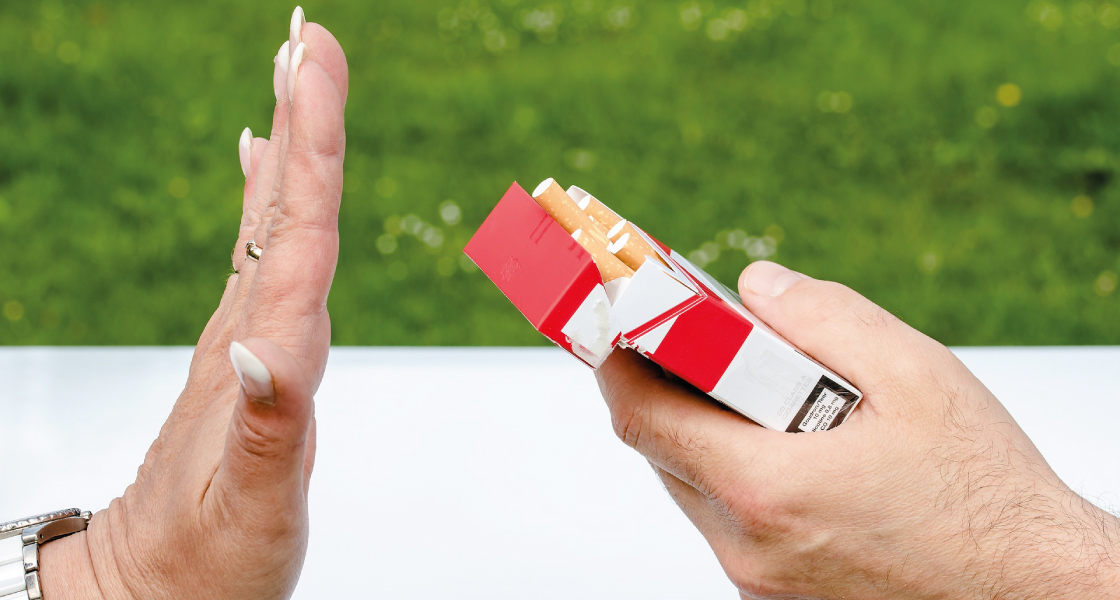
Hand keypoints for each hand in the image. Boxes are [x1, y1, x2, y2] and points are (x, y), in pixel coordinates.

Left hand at [38, 8, 347, 599]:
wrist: (148, 589)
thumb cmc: (207, 564)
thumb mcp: (248, 512)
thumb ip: (266, 429)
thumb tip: (268, 346)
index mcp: (261, 356)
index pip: (294, 231)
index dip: (311, 143)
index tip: (313, 64)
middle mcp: (248, 332)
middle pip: (280, 206)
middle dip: (301, 115)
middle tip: (309, 38)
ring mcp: (241, 338)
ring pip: (271, 220)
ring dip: (289, 141)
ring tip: (297, 76)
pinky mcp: (242, 353)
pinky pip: (261, 253)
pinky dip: (269, 197)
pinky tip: (264, 166)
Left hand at [597, 261, 1119, 598]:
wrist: (1033, 588)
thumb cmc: (983, 493)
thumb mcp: (916, 375)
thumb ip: (823, 318)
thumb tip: (756, 287)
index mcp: (766, 489)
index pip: (642, 416)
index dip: (617, 359)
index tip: (614, 319)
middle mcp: (747, 545)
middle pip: (661, 450)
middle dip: (667, 387)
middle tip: (691, 339)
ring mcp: (758, 579)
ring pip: (692, 486)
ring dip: (704, 431)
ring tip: (755, 390)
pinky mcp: (777, 594)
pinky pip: (727, 520)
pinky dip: (736, 474)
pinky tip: (789, 446)